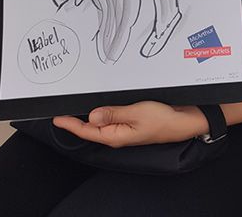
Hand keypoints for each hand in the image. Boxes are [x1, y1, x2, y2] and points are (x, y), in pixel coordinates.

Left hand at [53, 101, 206, 147]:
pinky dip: (104, 111)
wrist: (184, 121)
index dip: (70, 124)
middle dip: (76, 120)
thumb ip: (113, 113)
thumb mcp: (136, 113)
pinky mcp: (132, 122)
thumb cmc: (164, 119)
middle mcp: (118, 134)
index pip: (87, 130)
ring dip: (90, 115)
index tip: (57, 117)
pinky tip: (101, 106)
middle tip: (62, 110)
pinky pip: (112, 117)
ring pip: (101, 122)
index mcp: (116, 135)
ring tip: (76, 108)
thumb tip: (92, 116)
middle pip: (91, 127)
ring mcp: (125, 129)